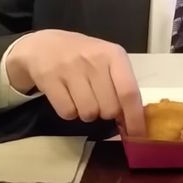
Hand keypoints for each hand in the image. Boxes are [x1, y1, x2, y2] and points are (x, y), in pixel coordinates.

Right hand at [6, 30, 145, 136]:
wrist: (44, 45)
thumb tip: (133, 123)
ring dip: (87, 113)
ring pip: (89, 113)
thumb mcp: (107, 61)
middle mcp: (94, 59)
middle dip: (106, 113)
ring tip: (81, 97)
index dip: (135, 118)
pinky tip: (67, 96)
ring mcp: (70, 68)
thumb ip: (121, 86)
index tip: (138, 136)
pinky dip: (69, 112)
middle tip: (98, 100)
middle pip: (109, 108)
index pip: (129, 92)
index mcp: (114, 54)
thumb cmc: (83, 57)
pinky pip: (67, 112)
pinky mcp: (49, 78)